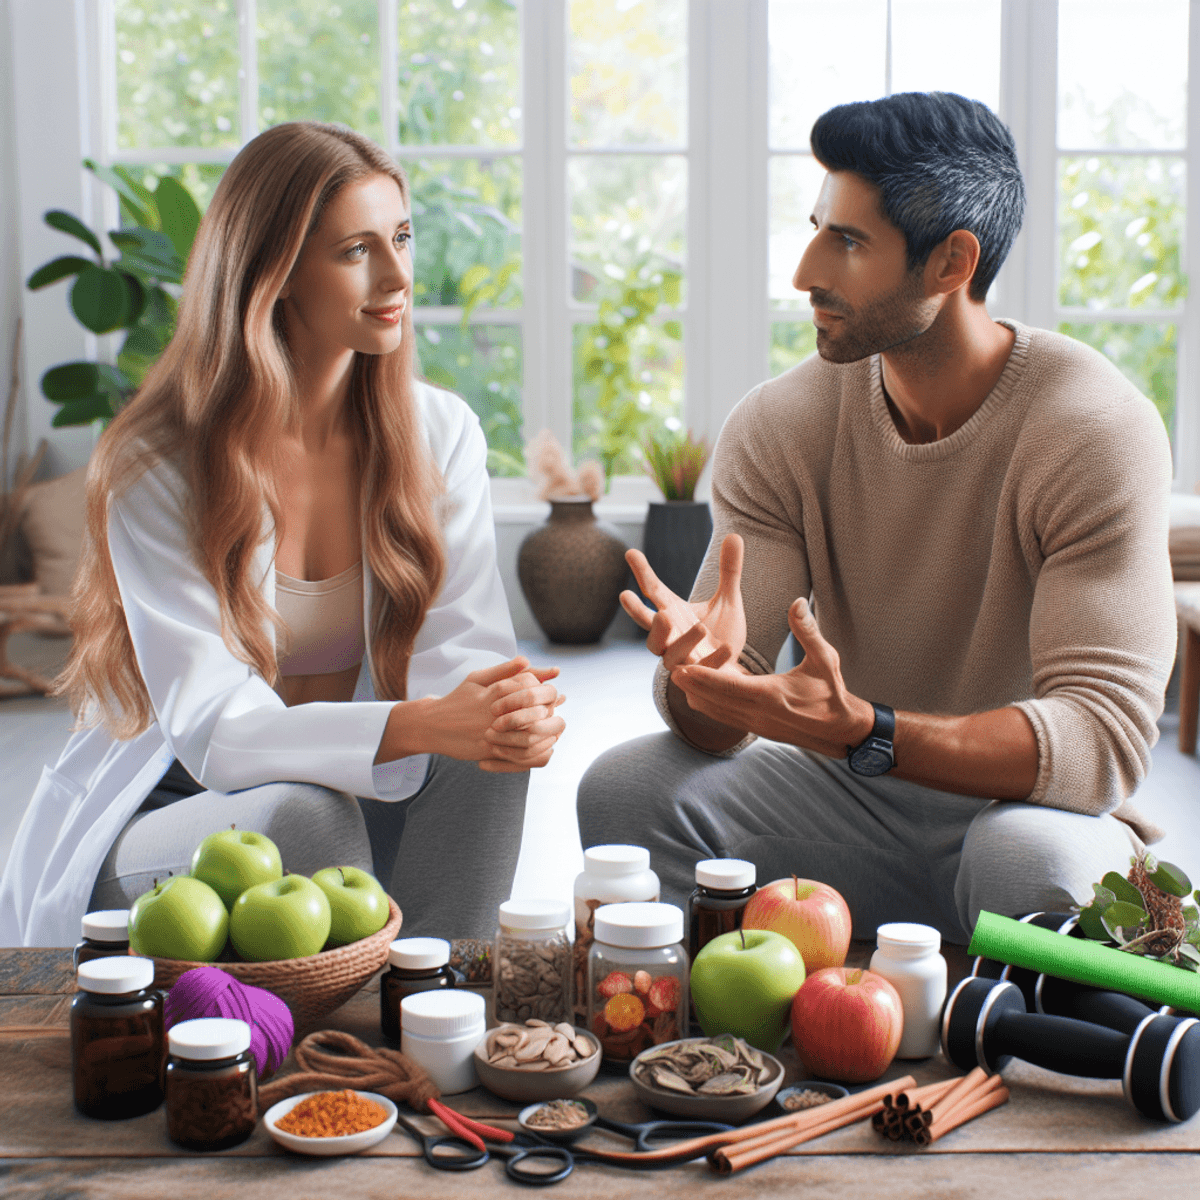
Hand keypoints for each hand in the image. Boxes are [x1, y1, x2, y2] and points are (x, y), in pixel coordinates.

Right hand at [376, 657, 565, 768]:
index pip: (529, 685)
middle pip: (533, 708)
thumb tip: (526, 660)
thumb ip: (502, 670)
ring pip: (530, 732)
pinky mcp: (488, 749)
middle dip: (548, 709)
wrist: (432, 726)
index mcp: (493, 691)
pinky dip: (535, 751)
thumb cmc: (458, 700)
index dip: (542, 689)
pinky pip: (519, 753)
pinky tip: (542, 746)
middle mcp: (493, 711)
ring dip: (546, 731)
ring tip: (553, 729)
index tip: (551, 693)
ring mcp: (491, 731)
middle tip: (554, 711)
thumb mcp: (477, 678)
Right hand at [620, 533, 747, 671]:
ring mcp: (681, 659)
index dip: (642, 572)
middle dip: (636, 613)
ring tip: (700, 627)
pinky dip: (712, 660)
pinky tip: (727, 648)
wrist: (732, 670)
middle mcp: (670, 636)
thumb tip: (734, 536)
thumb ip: (729, 571)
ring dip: (681, 640)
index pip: (653, 591)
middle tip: (626, 596)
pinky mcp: (697, 677)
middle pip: (648, 627)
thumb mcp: (728, 599)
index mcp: (673, 613)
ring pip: (669, 653)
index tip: (631, 552)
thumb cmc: (721, 633)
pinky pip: (700, 671)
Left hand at [671, 597, 873, 756]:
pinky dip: (711, 706)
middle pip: (715, 701)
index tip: (681, 666)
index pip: (728, 687)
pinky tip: (700, 695)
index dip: (703, 677)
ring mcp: (756, 725)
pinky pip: (725, 718)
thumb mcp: (825, 658)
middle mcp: (758, 715)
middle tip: (671, 668)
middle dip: (692, 685)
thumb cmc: (833, 692)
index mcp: (771, 696)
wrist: (842, 729)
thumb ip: (807, 631)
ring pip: (717, 712)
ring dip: (698, 696)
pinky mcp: (756, 729)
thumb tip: (796, 602)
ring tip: (680, 678)